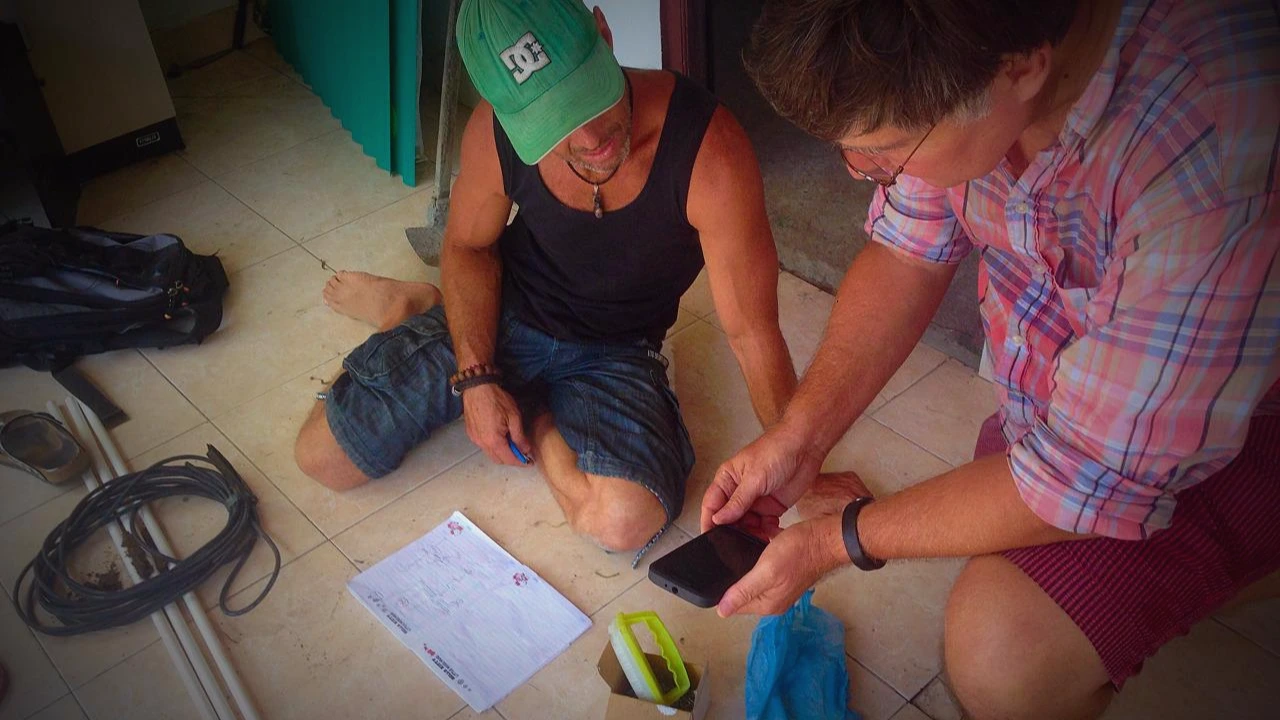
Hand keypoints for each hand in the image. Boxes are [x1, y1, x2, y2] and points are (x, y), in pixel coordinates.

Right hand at [461, 383, 532, 465]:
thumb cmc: (497, 399)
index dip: (521, 462)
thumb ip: (520, 436)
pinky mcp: (471, 433)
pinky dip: (493, 446)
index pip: (509, 459)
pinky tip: (500, 436)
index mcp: (494, 440)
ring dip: (501, 453)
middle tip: (522, 452)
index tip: (529, 462)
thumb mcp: (514, 417)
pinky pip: (483, 445)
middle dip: (511, 459)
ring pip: (490, 453)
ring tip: (511, 443)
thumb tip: (526, 450)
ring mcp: (475, 439)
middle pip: (499, 460)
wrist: (478, 387)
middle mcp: (482, 443)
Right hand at [700, 423, 824, 535]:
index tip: (710, 539)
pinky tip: (773, 532)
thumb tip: (718, 519)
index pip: (712, 504)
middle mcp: (739, 491)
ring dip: (752, 534)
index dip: (709, 522)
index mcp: (728, 479)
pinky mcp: (772, 507)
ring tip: (758, 539)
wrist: (806, 446)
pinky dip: (768, 532)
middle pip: (729, 519)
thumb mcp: (754, 477)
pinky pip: (765, 526)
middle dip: (732, 532)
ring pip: (747, 525)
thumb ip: (737, 501)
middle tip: (738, 544)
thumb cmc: (777, 449)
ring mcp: (756, 501)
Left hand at [717, 514, 847, 616]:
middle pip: (742, 590)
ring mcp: (780, 586)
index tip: (716, 567)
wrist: (826, 538)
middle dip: (733, 573)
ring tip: (737, 545)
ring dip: (744, 563)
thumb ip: (744, 591)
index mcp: (767, 604)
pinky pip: (763, 567)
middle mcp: (773, 599)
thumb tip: (722, 612)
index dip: (722, 588)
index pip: (734, 604)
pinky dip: (758, 557)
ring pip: (752, 576)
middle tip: (726, 552)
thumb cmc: (797, 552)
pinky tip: (755, 543)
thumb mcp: (766, 571)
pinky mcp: (785, 572)